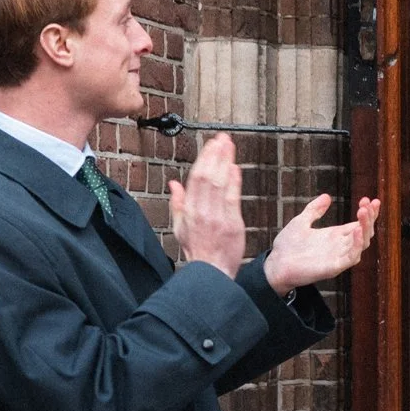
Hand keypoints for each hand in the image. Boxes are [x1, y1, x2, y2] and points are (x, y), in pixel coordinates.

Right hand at [168, 135, 246, 275]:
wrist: (211, 272)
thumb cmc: (197, 250)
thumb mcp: (179, 227)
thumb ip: (178, 203)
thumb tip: (174, 183)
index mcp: (189, 211)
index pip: (195, 179)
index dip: (204, 159)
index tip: (211, 144)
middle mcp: (202, 212)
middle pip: (207, 177)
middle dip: (215, 155)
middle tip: (222, 138)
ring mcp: (217, 217)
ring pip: (219, 184)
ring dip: (225, 162)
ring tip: (229, 146)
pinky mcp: (232, 224)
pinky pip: (232, 198)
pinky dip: (234, 181)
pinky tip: (236, 167)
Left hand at [265, 193, 381, 293]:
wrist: (275, 265)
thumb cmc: (287, 247)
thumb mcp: (301, 222)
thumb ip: (314, 210)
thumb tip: (327, 196)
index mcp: (335, 236)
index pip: (359, 224)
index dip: (368, 213)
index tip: (370, 199)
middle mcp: (340, 246)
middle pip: (365, 232)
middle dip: (369, 217)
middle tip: (367, 204)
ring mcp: (338, 257)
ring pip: (362, 243)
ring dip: (366, 227)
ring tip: (363, 212)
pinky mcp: (334, 267)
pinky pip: (351, 257)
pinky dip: (357, 244)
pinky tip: (358, 230)